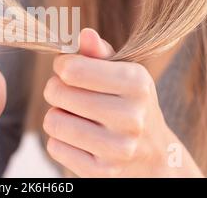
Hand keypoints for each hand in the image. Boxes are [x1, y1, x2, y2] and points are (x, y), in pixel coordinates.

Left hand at [42, 28, 202, 176]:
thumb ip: (100, 53)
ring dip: (58, 116)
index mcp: (136, 83)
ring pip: (52, 121)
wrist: (154, 158)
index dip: (62, 66)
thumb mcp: (124, 74)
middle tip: (70, 94)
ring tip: (76, 116)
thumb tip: (84, 34)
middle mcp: (131, 116)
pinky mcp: (101, 172)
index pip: (71, 68)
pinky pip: (54, 147)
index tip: (68, 69)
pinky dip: (61, 141)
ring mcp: (117, 149)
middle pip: (57, 92)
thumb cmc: (130, 105)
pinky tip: (81, 139)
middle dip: (57, 89)